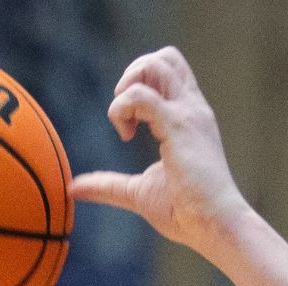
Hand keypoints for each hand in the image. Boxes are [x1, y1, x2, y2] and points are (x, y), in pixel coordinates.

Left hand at [71, 47, 254, 256]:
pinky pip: (141, 94)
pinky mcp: (178, 125)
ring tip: (124, 123)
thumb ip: (107, 185)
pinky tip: (125, 135)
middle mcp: (191, 109)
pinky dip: (122, 108)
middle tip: (124, 114)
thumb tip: (73, 189)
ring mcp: (187, 114)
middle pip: (165, 58)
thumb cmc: (186, 213)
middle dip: (133, 75)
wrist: (214, 226)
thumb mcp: (138, 192)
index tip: (129, 124)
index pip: (168, 73)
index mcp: (188, 118)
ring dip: (127, 86)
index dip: (140, 86)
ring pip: (156, 64)